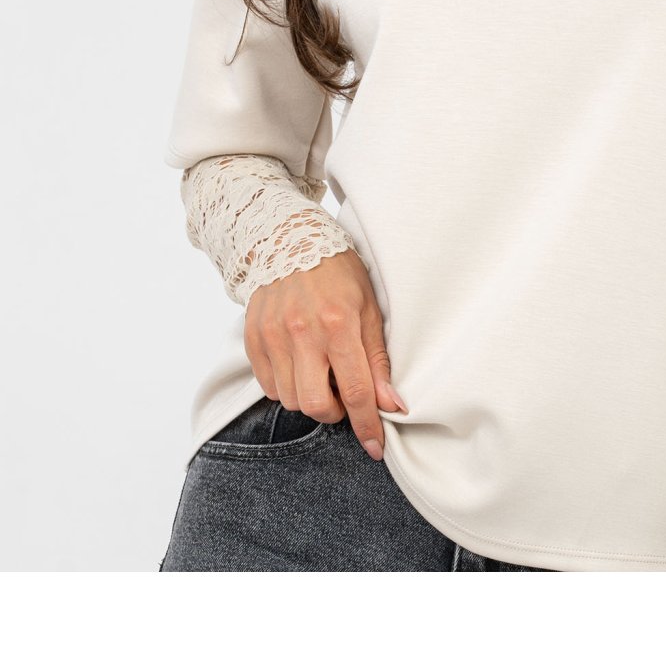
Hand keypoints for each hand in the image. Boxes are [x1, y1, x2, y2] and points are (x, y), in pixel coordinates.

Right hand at [243, 247, 406, 459]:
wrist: (289, 239)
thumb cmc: (338, 272)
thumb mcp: (370, 306)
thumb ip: (377, 358)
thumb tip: (391, 404)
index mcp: (338, 323)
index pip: (356, 391)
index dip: (367, 425)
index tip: (376, 447)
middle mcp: (302, 332)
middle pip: (316, 405)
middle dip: (335, 412)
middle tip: (343, 394)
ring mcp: (273, 336)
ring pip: (290, 400)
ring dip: (310, 397)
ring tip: (320, 371)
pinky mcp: (253, 338)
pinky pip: (268, 386)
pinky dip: (286, 385)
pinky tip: (298, 364)